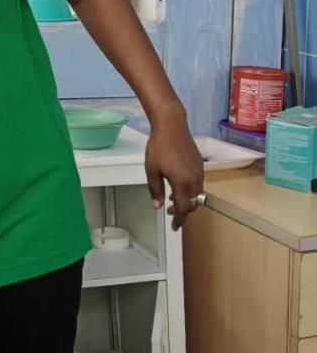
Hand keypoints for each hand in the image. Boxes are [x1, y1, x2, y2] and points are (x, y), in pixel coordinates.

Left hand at [145, 116, 204, 230]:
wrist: (171, 126)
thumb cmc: (159, 146)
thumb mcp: (152, 171)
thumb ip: (155, 190)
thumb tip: (157, 205)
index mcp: (182, 183)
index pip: (183, 209)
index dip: (179, 220)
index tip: (175, 227)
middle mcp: (194, 179)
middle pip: (192, 204)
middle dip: (183, 211)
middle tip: (170, 213)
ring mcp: (199, 172)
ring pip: (197, 194)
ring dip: (186, 200)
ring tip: (173, 199)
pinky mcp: (200, 165)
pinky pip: (198, 183)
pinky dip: (190, 189)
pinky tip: (178, 185)